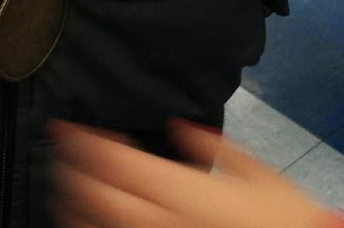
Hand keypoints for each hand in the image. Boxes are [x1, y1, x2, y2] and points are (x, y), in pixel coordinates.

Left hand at [52, 122, 337, 227]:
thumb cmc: (284, 218)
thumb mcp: (258, 174)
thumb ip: (213, 147)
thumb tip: (179, 126)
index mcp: (183, 190)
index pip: (117, 162)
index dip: (86, 143)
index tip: (66, 126)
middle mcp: (162, 221)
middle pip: (99, 196)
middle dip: (72, 170)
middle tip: (60, 149)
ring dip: (74, 205)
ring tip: (62, 186)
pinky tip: (86, 222)